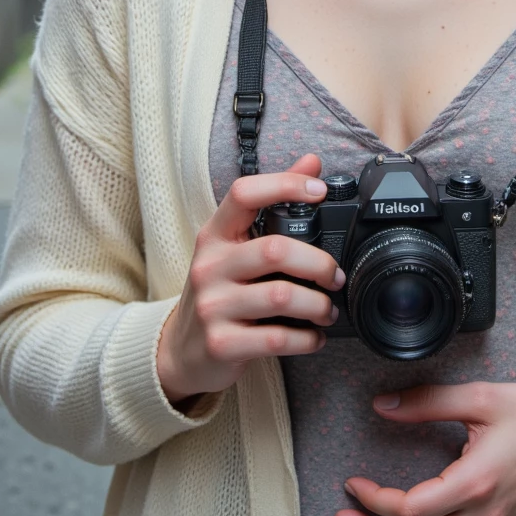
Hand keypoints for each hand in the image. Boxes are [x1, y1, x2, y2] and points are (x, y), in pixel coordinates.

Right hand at [156, 153, 343, 405]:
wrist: (181, 352)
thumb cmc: (218, 292)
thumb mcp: (234, 246)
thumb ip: (273, 204)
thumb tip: (311, 162)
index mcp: (214, 235)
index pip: (243, 194)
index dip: (284, 185)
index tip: (320, 191)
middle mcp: (209, 266)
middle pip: (275, 250)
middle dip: (318, 263)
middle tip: (335, 276)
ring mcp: (213, 306)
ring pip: (281, 296)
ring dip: (317, 304)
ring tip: (327, 310)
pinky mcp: (221, 344)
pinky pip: (276, 338)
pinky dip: (307, 339)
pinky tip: (314, 337)